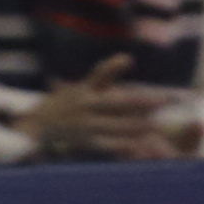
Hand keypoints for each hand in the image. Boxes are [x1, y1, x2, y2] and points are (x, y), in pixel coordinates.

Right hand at [26, 55, 197, 159]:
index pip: (100, 73)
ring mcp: (85, 124)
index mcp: (84, 89)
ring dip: (138, 125)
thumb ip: (105, 75)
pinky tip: (140, 145)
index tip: (129, 59)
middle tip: (163, 100)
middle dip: (142, 101)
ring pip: (116, 125)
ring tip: (157, 125)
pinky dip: (124, 145)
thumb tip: (129, 58)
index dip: (113, 66)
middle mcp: (85, 105)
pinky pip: (108, 144)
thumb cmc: (67, 102)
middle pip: (117, 102)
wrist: (39, 125)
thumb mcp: (82, 85)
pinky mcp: (86, 142)